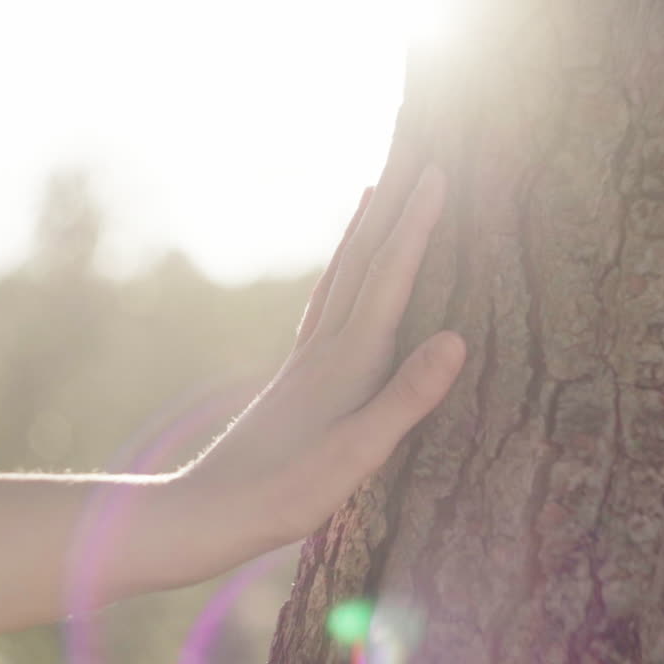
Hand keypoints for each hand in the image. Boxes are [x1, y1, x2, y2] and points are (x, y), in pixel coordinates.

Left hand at [184, 159, 466, 550]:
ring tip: (377, 187)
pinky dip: (340, 269)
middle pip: (363, 258)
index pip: (390, 276)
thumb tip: (455, 338)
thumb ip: (406, 398)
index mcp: (347, 361)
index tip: (440, 171)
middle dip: (392, 204)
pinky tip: (341, 273)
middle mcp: (325, 347)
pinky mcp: (296, 377)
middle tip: (413, 151)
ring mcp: (307, 359)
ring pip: (340, 273)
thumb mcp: (357, 455)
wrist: (208, 512)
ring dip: (363, 227)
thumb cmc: (285, 494)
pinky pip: (325, 301)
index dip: (417, 224)